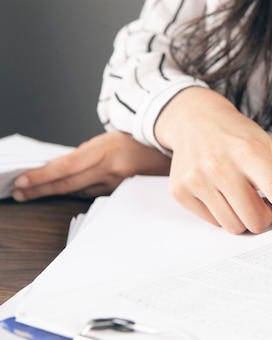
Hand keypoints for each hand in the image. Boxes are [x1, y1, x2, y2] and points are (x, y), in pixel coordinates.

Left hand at [12, 131, 170, 199]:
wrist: (176, 149)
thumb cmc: (144, 141)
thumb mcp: (114, 139)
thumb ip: (91, 153)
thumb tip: (62, 167)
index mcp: (107, 149)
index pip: (66, 166)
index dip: (42, 176)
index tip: (22, 182)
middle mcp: (113, 167)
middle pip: (70, 183)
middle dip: (42, 189)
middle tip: (21, 194)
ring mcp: (121, 183)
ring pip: (82, 191)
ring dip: (58, 192)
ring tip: (36, 193)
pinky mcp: (127, 193)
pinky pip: (98, 194)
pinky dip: (81, 193)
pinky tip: (69, 193)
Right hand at [155, 87, 271, 237]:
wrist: (194, 120)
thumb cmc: (236, 136)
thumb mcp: (266, 147)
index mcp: (249, 152)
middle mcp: (220, 166)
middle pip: (255, 219)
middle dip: (264, 216)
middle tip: (260, 199)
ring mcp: (197, 180)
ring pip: (234, 226)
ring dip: (242, 217)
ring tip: (238, 194)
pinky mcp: (180, 191)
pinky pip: (213, 223)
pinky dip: (221, 213)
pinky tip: (218, 192)